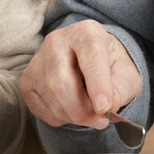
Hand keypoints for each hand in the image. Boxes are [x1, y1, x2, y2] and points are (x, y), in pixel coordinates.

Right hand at [19, 19, 141, 129]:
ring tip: (89, 112)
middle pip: (62, 83)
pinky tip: (71, 107)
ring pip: (52, 99)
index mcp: (86, 32)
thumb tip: (108, 106)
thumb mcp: (126, 73)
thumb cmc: (109, 65)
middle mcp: (57, 42)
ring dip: (74, 116)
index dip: (98, 85)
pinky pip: (42, 108)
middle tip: (100, 121)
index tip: (105, 108)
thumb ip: (121, 88)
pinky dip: (60, 117)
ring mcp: (38, 60)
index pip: (90, 56)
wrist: (88, 61)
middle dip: (82, 110)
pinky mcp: (27, 80)